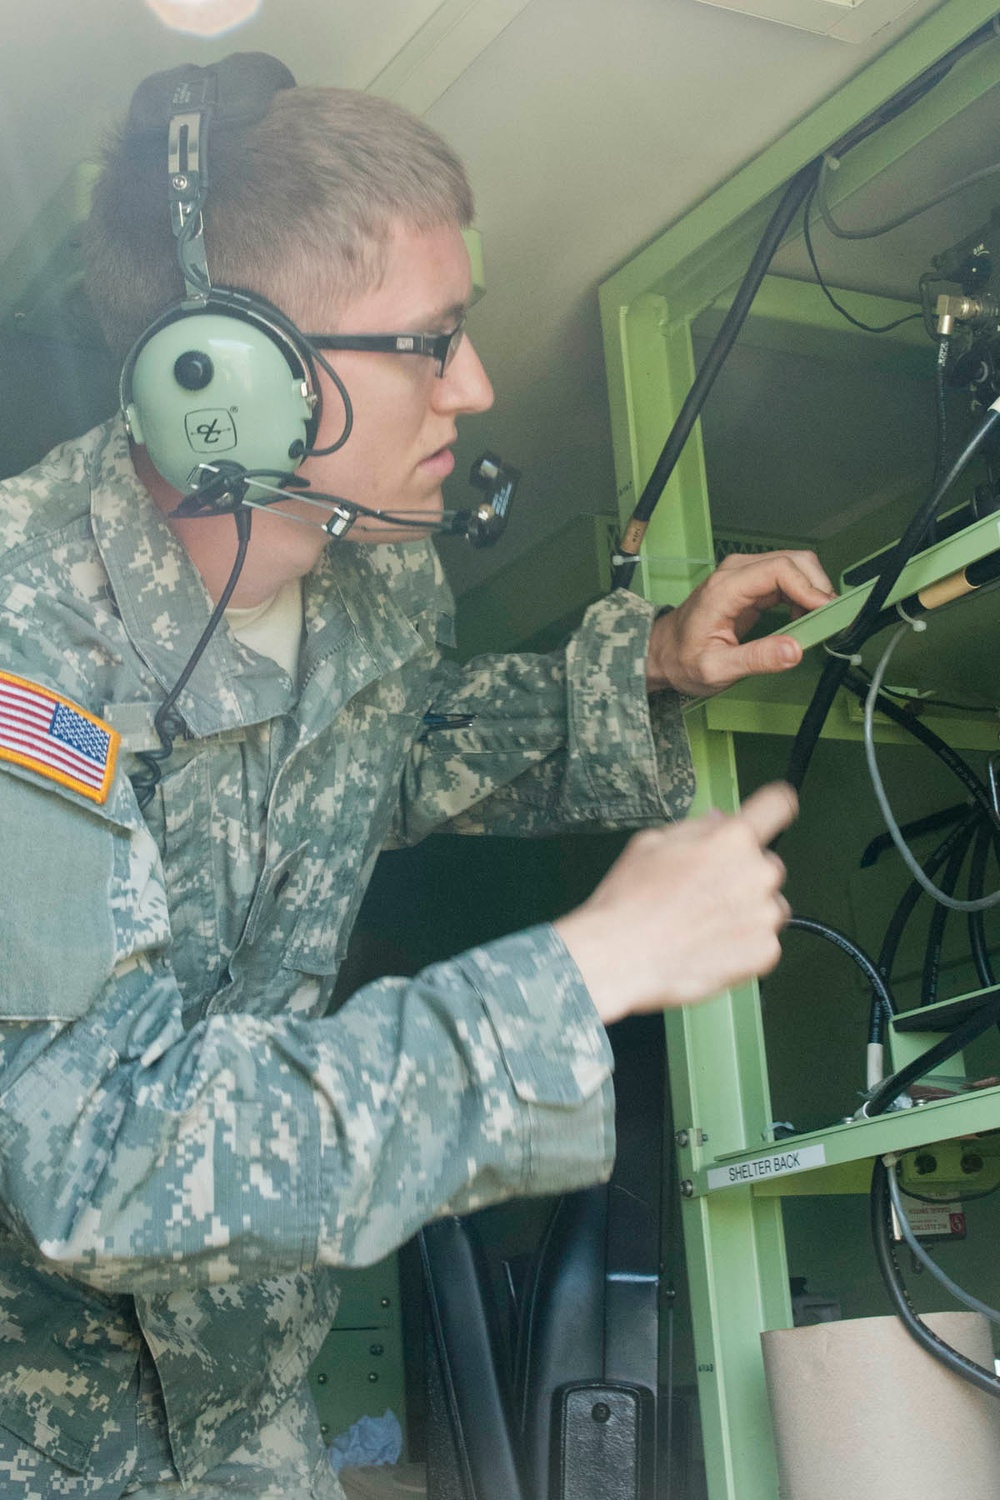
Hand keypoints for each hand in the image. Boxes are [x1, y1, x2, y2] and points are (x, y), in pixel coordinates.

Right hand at [553, 783, 796, 1024]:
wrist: (621, 959)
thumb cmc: (630, 901)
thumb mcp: (651, 843)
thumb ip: (697, 828)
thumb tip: (720, 821)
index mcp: (733, 839)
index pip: (777, 805)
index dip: (774, 806)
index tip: (773, 813)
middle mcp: (758, 874)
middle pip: (767, 864)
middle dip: (744, 873)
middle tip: (706, 892)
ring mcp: (765, 916)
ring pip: (769, 905)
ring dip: (748, 910)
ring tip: (705, 924)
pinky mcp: (765, 952)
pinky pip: (764, 940)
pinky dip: (744, 944)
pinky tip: (710, 946)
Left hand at [646, 550, 835, 696]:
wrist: (662, 653)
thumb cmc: (682, 660)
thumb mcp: (716, 669)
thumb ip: (756, 660)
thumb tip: (794, 650)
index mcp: (725, 589)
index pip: (780, 569)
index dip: (810, 588)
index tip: (826, 613)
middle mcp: (735, 573)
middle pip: (793, 560)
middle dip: (818, 587)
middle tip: (828, 619)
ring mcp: (743, 574)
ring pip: (794, 565)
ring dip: (813, 591)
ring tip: (816, 622)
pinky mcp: (750, 583)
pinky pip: (787, 578)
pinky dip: (803, 595)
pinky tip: (802, 618)